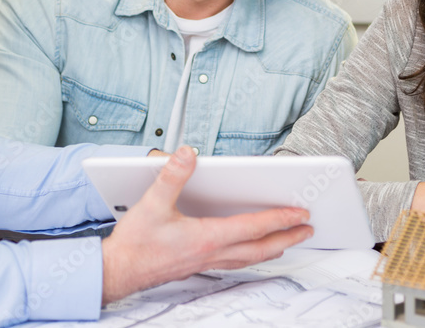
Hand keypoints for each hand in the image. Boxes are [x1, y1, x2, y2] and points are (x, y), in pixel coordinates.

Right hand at [100, 146, 312, 303]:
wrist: (117, 271)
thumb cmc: (135, 243)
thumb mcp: (152, 203)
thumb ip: (172, 175)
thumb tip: (188, 154)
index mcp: (207, 237)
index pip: (253, 227)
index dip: (280, 219)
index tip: (301, 213)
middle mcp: (212, 253)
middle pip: (260, 248)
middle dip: (287, 237)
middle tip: (307, 230)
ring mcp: (206, 262)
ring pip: (249, 258)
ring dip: (272, 248)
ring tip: (287, 241)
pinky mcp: (197, 265)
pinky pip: (234, 261)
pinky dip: (250, 255)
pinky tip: (249, 251)